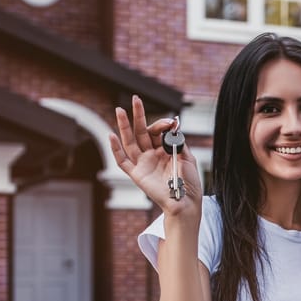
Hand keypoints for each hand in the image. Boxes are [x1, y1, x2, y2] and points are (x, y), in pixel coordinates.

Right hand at [109, 95, 201, 213]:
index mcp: (165, 150)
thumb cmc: (189, 183)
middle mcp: (152, 154)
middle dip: (138, 115)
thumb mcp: (188, 158)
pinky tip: (111, 136)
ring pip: (130, 142)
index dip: (161, 124)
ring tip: (120, 110)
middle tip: (136, 99)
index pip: (158, 131)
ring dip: (124, 126)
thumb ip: (178, 142)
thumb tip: (172, 127)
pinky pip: (123, 161)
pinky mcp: (137, 174)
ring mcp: (143, 163)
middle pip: (141, 132)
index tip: (170, 123)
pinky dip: (115, 149)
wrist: (186, 201)